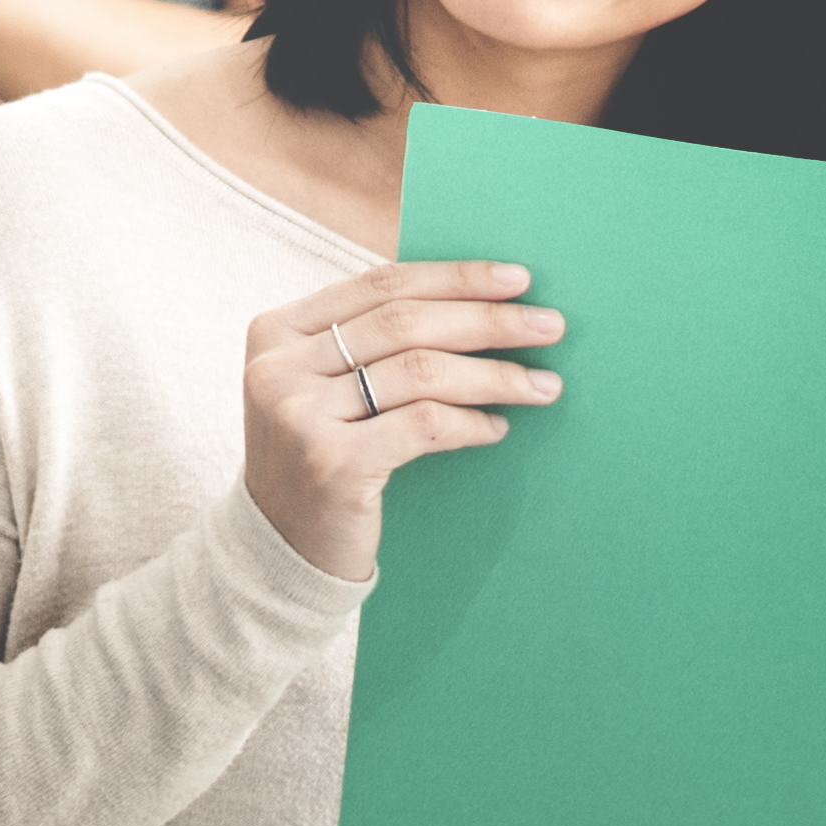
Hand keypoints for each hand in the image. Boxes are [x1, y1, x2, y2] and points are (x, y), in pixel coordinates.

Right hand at [232, 258, 555, 584]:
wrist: (280, 547)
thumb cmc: (321, 456)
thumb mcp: (322, 388)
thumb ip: (369, 345)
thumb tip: (475, 304)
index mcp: (276, 331)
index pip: (380, 285)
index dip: (455, 277)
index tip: (518, 279)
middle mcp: (279, 367)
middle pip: (405, 323)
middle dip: (487, 320)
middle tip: (549, 325)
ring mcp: (300, 415)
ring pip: (421, 371)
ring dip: (494, 376)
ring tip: (543, 385)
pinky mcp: (332, 463)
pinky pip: (425, 424)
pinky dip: (471, 423)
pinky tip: (496, 429)